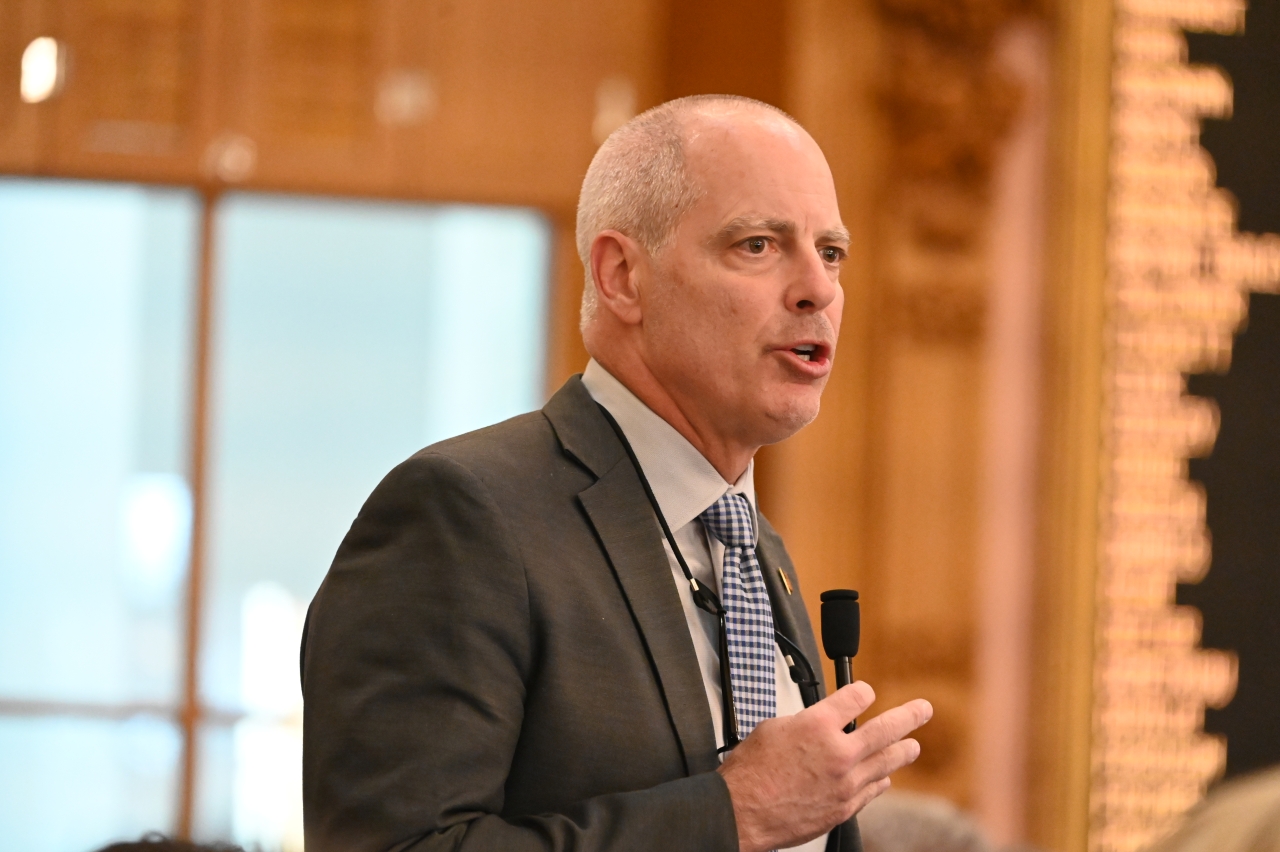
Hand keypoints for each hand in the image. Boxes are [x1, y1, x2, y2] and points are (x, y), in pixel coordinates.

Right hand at [716, 682, 931, 851]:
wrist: (742, 813)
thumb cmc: (750, 773)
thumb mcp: (772, 728)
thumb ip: (805, 722)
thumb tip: (817, 724)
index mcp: (817, 725)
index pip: (856, 697)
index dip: (863, 692)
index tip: (866, 692)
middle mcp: (838, 753)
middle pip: (886, 729)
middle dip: (909, 716)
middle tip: (923, 710)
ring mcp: (845, 783)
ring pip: (886, 762)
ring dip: (903, 751)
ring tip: (913, 745)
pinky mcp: (844, 808)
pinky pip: (872, 790)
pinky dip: (880, 780)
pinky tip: (884, 777)